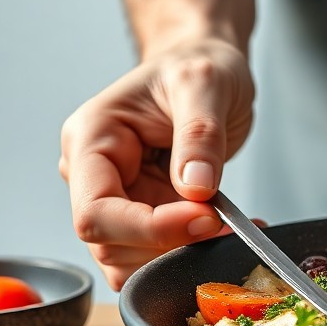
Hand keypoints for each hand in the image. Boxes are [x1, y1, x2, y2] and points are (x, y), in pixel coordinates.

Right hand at [60, 39, 254, 288]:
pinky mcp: (147, 212)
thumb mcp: (206, 84)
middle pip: (111, 245)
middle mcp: (94, 175)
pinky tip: (230, 231)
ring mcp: (119, 197)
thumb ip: (200, 134)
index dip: (149, 229)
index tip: (205, 218)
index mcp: (91, 140)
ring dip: (183, 256)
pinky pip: (159, 252)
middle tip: (228, 228)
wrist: (207, 67)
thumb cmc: (200, 65)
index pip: (95, 212)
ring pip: (131, 260)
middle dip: (170, 246)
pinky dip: (193, 253)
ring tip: (235, 228)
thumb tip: (196, 188)